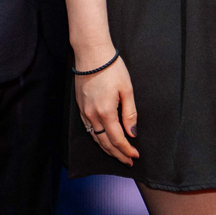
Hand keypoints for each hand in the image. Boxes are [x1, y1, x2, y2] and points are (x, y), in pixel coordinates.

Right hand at [74, 50, 138, 164]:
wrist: (91, 53)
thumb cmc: (111, 68)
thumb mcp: (127, 89)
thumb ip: (130, 113)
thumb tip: (132, 133)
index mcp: (105, 112)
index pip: (117, 140)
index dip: (126, 150)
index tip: (135, 156)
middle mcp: (92, 116)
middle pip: (105, 143)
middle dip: (117, 154)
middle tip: (128, 161)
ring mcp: (84, 112)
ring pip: (95, 138)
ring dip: (107, 149)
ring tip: (117, 155)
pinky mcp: (80, 106)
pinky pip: (88, 129)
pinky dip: (97, 138)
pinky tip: (103, 140)